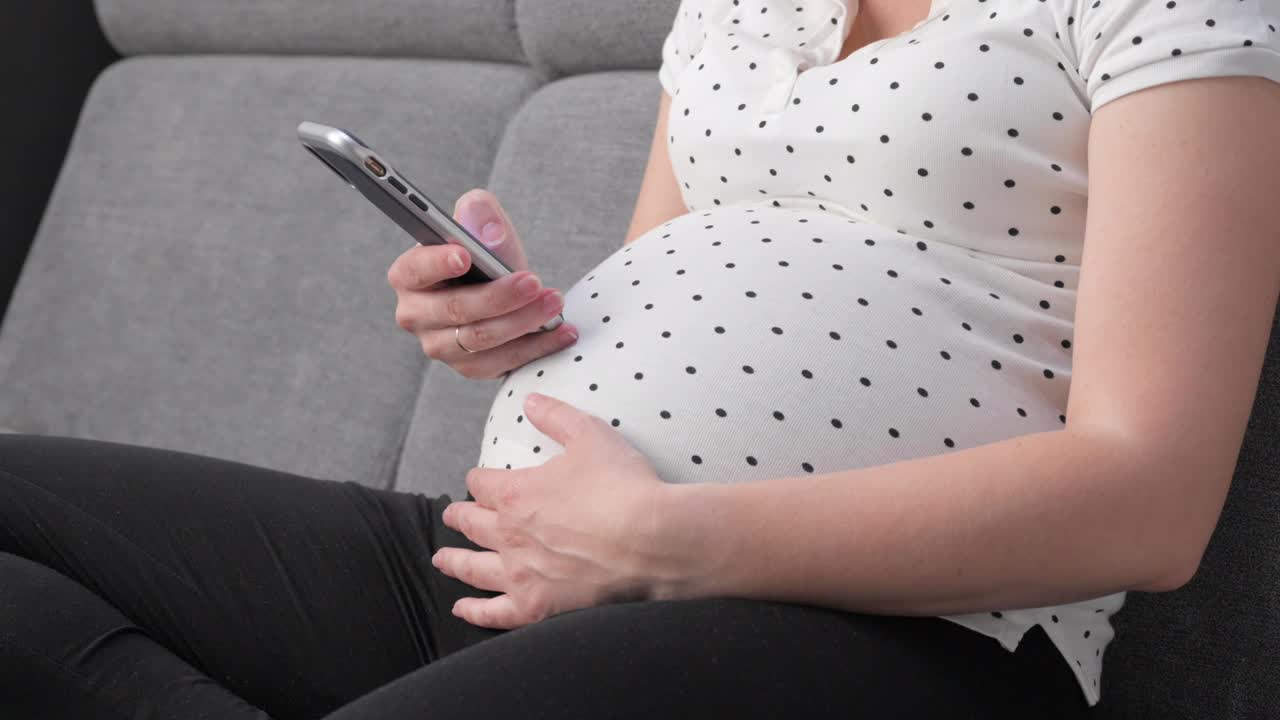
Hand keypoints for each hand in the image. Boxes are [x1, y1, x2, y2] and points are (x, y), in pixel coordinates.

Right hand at [386, 188, 578, 378]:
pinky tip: (561, 330)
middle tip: (533, 281)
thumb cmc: (484, 256)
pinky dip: (536, 347)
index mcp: (409, 275)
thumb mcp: (482, 224)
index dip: (437, 263)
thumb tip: (489, 233)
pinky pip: (502, 362)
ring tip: (554, 302)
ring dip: (523, 321)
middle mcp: (416, 315)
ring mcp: (441, 345)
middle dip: (498, 296)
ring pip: (481, 339)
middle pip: (455, 309)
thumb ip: (480, 213)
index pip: (414, 269)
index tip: (465, 255)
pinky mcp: (469, 366)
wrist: (501, 290)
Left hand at [433, 392, 669, 629]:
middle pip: (472, 524)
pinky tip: (464, 608)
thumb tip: (530, 400)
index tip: (481, 480)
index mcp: (515, 493)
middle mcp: (509, 535)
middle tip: (452, 516)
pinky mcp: (537, 606)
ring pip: (474, 568)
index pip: (482, 484)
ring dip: (455, 561)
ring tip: (442, 560)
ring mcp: (520, 574)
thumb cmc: (623, 486)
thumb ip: (556, 416)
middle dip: (460, 517)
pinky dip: (476, 610)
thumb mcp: (590, 435)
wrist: (653, 540)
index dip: (480, 479)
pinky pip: (495, 612)